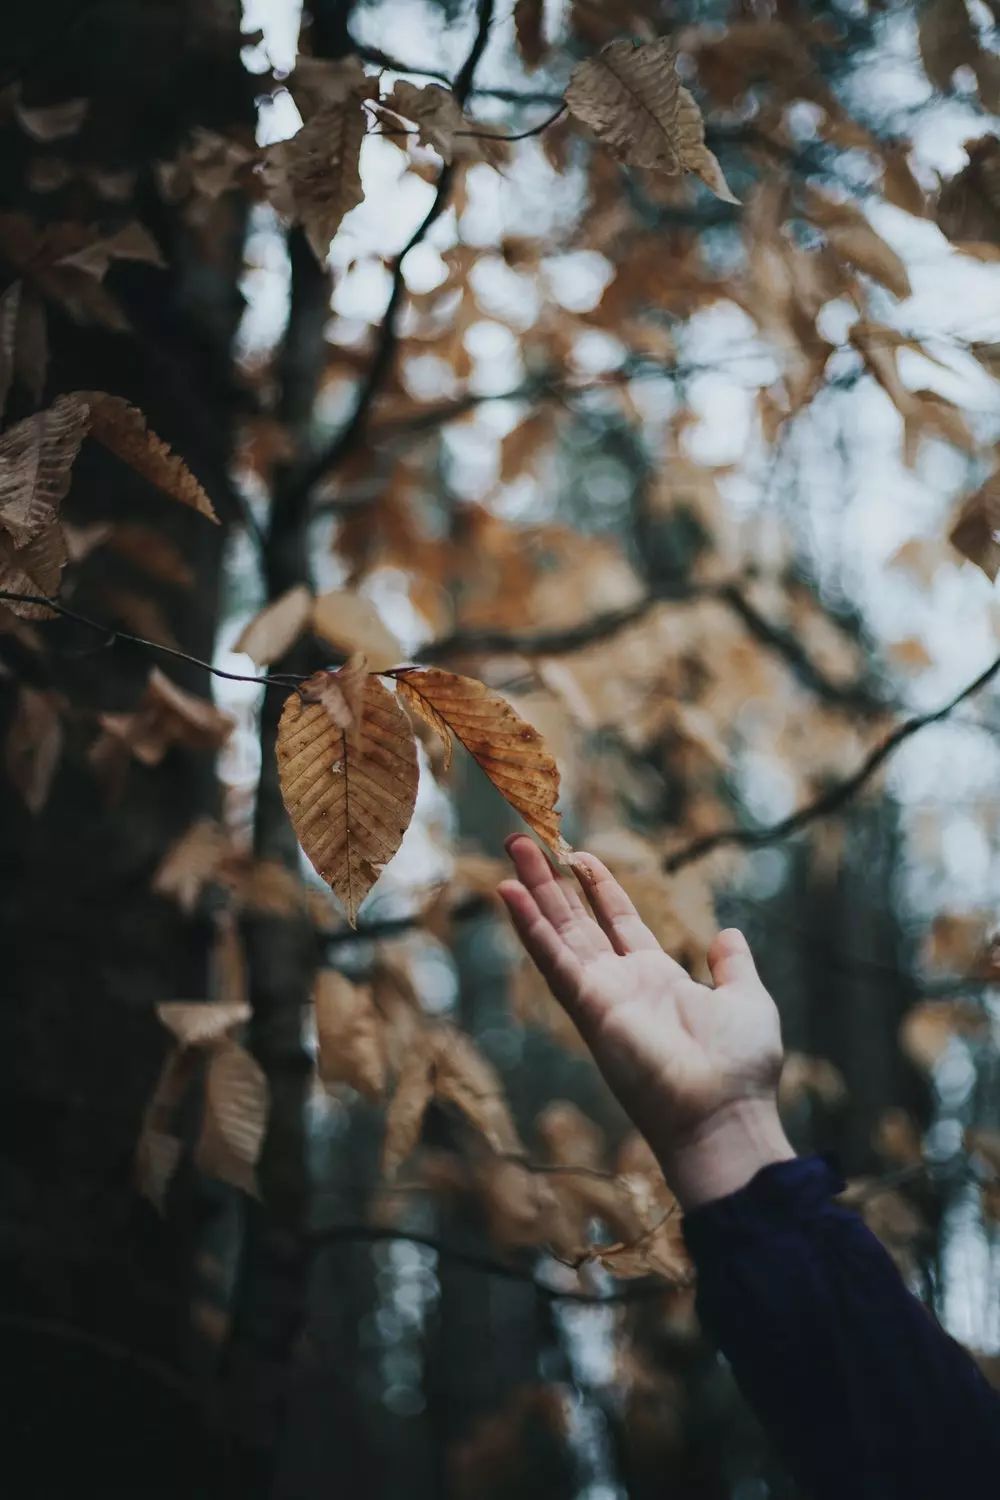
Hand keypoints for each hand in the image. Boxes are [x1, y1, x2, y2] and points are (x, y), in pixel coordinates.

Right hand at [497, 836, 793, 1208]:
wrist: (724, 1115)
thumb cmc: (740, 1069)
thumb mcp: (745, 1000)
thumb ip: (732, 966)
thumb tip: (727, 933)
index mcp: (656, 978)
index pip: (617, 921)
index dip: (597, 887)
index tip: (578, 855)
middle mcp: (621, 983)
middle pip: (576, 920)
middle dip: (550, 881)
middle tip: (523, 841)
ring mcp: (600, 994)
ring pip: (557, 932)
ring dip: (532, 891)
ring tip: (512, 848)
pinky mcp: (589, 1007)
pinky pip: (553, 960)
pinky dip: (530, 926)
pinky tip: (508, 894)